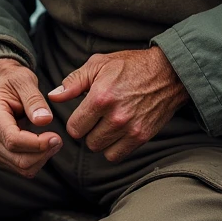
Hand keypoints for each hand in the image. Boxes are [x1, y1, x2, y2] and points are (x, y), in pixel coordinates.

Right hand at [0, 58, 61, 177]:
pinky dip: (35, 160)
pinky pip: (19, 167)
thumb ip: (34, 100)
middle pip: (18, 158)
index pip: (13, 139)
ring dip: (41, 158)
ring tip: (53, 141)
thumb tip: (44, 120)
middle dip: (43, 153)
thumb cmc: (11, 81)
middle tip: (58, 139)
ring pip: (20, 167)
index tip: (56, 137)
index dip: (37, 143)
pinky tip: (42, 145)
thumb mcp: (24, 80)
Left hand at [48, 47, 187, 162]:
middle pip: (87, 141)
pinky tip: (117, 132)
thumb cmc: (130, 65)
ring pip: (101, 149)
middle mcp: (115, 116)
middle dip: (88, 130)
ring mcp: (130, 128)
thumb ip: (73, 82)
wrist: (167, 72)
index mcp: (100, 97)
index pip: (74, 128)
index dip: (76, 121)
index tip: (83, 113)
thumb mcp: (99, 64)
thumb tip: (53, 97)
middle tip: (97, 117)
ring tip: (107, 123)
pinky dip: (114, 148)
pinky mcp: (142, 136)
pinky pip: (117, 155)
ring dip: (101, 139)